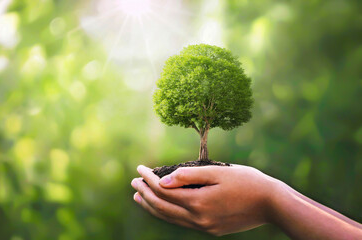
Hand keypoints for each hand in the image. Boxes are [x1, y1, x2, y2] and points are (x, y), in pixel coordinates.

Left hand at [131, 164, 279, 235]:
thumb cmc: (248, 182)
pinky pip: (181, 223)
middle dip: (145, 193)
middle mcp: (198, 219)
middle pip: (162, 207)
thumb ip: (189, 176)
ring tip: (139, 197)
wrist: (272, 204)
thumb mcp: (218, 172)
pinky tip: (162, 208)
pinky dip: (167, 214)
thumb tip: (164, 179)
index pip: (163, 190)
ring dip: (152, 207)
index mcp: (199, 202)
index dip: (148, 179)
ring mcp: (204, 227)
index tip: (139, 168)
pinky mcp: (210, 229)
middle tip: (133, 182)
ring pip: (169, 218)